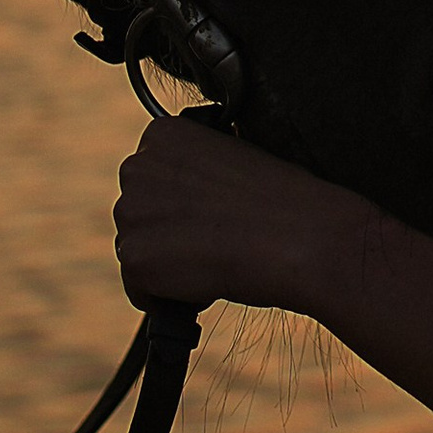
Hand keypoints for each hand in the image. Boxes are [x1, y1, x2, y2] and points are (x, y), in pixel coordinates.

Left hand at [113, 115, 367, 316]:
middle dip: (168, 232)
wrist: (301, 237)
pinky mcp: (135, 257)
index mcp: (161, 135)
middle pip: (137, 214)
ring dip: (169, 264)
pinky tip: (206, 282)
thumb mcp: (232, 159)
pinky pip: (140, 289)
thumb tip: (181, 206)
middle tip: (215, 240)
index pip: (149, 178)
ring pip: (138, 251)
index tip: (210, 213)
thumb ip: (193, 172)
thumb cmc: (281, 200)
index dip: (181, 203)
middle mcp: (136, 166)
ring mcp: (131, 212)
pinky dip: (167, 297)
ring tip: (217, 258)